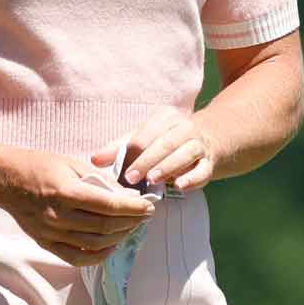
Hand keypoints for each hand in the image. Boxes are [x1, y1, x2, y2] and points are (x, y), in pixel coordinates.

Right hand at [0, 149, 155, 266]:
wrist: (8, 180)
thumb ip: (101, 181)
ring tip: (131, 227)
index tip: (149, 206)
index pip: (109, 206)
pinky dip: (99, 255)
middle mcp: (59, 216)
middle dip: (131, 222)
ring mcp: (52, 233)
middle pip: (106, 227)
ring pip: (96, 244)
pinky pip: (78, 258)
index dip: (134, 208)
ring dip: (120, 237)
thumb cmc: (42, 166)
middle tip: (144, 215)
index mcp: (67, 192)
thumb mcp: (73, 164)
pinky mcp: (46, 243)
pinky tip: (111, 245)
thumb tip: (127, 195)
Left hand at [98, 110, 219, 192]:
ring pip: (184, 153)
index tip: (120, 169)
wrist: (208, 138)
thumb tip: (94, 159)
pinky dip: (192, 178)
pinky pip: (203, 170)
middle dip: (147, 160)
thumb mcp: (144, 137)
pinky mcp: (209, 162)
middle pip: (165, 143)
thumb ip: (119, 148)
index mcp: (165, 118)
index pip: (147, 133)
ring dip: (167, 167)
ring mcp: (199, 144)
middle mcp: (184, 127)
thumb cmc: (166, 140)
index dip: (133, 151)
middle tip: (131, 178)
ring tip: (152, 180)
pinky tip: (179, 186)